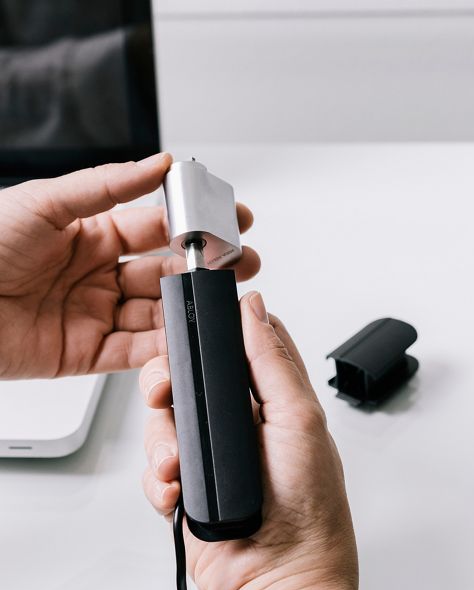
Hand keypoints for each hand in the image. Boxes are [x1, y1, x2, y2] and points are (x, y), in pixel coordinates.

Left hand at [0, 154, 259, 378]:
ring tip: (220, 303)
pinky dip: (163, 349)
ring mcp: (95, 315)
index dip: (194, 225)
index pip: (156, 228)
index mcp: (91, 233)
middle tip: (241, 265)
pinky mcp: (86, 354)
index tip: (229, 220)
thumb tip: (161, 164)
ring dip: (191, 309)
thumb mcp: (45, 202)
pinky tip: (186, 336)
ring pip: (158, 314)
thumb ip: (107, 186)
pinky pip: (134, 353)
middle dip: (207, 270)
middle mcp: (99, 274)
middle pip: (166, 274)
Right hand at [139, 292, 358, 589]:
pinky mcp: (191, 489)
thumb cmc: (310, 509)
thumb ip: (272, 362)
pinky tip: (178, 494)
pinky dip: (160, 479)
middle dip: (172, 384)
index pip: (241, 347)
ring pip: (167, 422)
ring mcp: (215, 457)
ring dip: (164, 441)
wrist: (282, 581)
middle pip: (192, 379)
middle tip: (167, 395)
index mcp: (277, 401)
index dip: (215, 332)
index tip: (191, 327)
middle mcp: (245, 424)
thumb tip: (255, 309)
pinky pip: (157, 468)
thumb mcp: (298, 420)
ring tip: (179, 466)